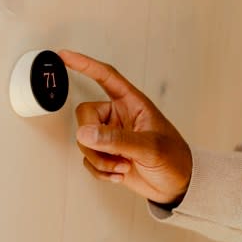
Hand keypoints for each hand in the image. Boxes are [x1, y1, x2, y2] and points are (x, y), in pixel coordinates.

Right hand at [58, 49, 192, 205]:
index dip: (84, 64)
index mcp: (132, 103)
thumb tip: (85, 133)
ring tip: (122, 165)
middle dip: (94, 139)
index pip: (104, 77)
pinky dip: (100, 170)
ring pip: (84, 140)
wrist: (178, 186)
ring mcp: (111, 136)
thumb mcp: (149, 147)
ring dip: (100, 159)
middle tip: (113, 152)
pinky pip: (88, 159)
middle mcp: (118, 116)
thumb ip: (116, 140)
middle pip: (85, 115)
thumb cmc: (174, 159)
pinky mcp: (106, 154)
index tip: (64, 56)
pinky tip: (119, 173)